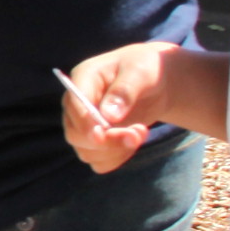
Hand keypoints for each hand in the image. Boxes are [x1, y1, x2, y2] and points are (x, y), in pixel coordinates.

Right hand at [61, 41, 175, 174]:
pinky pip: (98, 161)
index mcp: (83, 79)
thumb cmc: (146, 68)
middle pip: (75, 134)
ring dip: (116, 151)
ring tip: (142, 132)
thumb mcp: (141, 71)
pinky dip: (117, 158)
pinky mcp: (97, 141)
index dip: (85, 122)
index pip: (73, 104)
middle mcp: (77, 104)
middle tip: (137, 134)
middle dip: (107, 141)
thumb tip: (109, 116)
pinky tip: (134, 142)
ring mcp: (85, 125)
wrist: (156, 82)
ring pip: (86, 152)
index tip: (103, 134)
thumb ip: (125, 90)